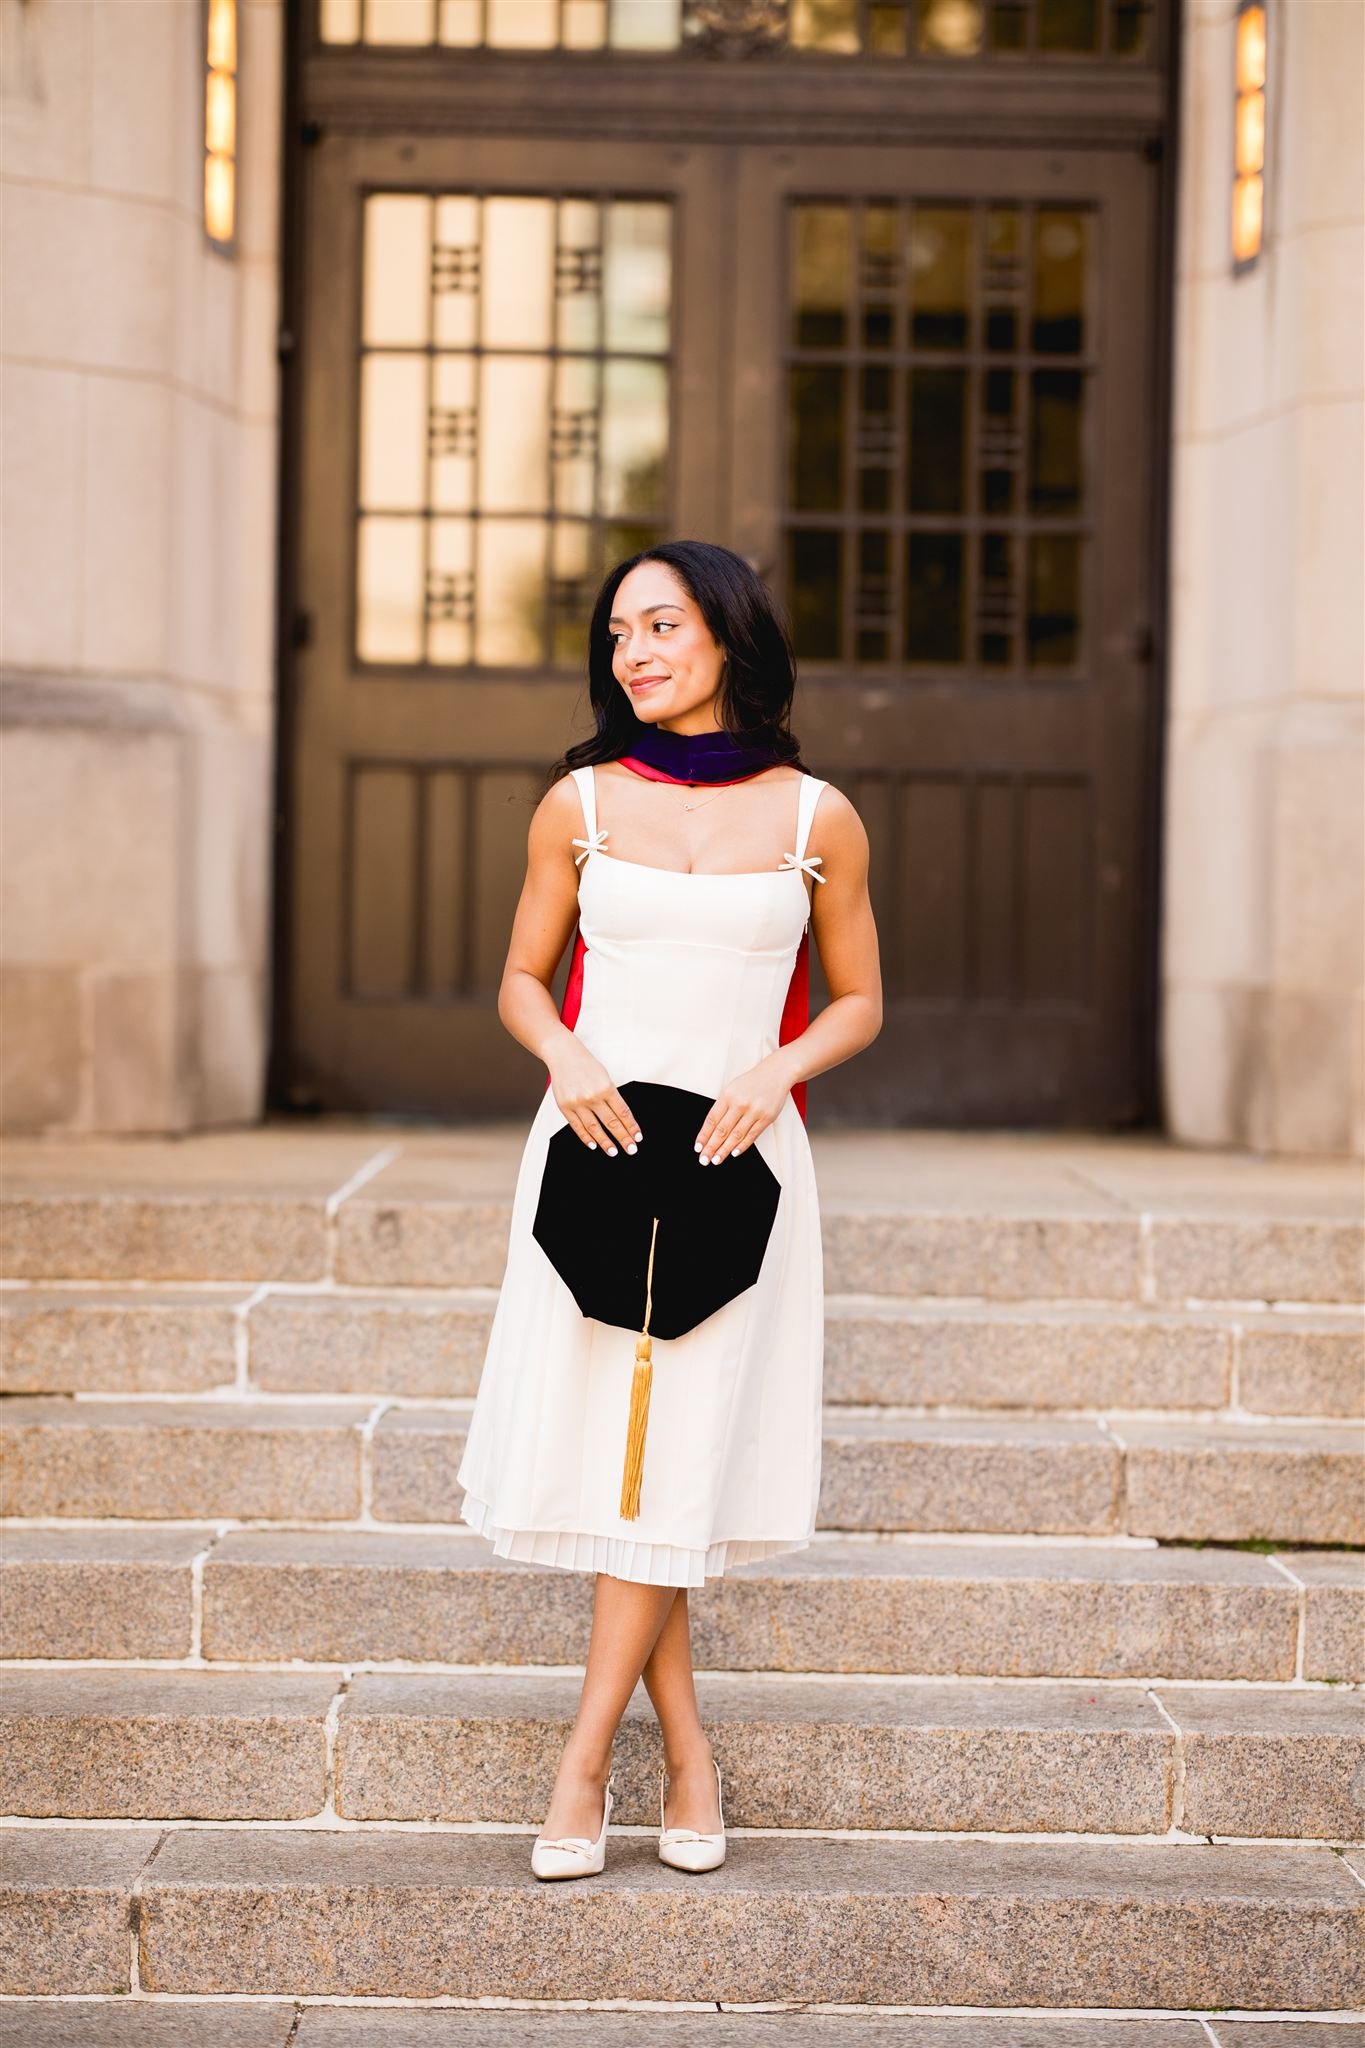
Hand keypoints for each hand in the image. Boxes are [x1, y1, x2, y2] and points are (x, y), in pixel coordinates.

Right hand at [547, 1039, 642, 1156]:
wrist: (563, 1055)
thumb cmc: (586, 1065)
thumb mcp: (604, 1077)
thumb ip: (612, 1096)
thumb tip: (622, 1119)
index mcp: (606, 1087)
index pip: (623, 1112)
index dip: (631, 1126)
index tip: (638, 1137)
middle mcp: (592, 1096)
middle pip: (611, 1122)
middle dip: (623, 1138)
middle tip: (631, 1149)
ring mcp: (578, 1102)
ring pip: (594, 1128)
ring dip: (605, 1142)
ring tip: (613, 1152)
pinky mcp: (565, 1106)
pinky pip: (577, 1126)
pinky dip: (586, 1137)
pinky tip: (594, 1145)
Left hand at [694, 1055, 794, 1163]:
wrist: (776, 1074)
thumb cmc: (751, 1083)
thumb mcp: (732, 1089)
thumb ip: (722, 1108)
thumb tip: (710, 1132)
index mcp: (728, 1095)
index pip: (711, 1119)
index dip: (703, 1135)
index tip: (698, 1147)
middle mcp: (740, 1103)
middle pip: (722, 1130)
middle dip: (711, 1147)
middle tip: (704, 1159)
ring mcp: (754, 1111)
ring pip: (736, 1135)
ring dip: (724, 1150)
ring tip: (716, 1160)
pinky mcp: (767, 1118)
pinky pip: (752, 1135)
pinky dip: (742, 1146)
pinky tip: (734, 1153)